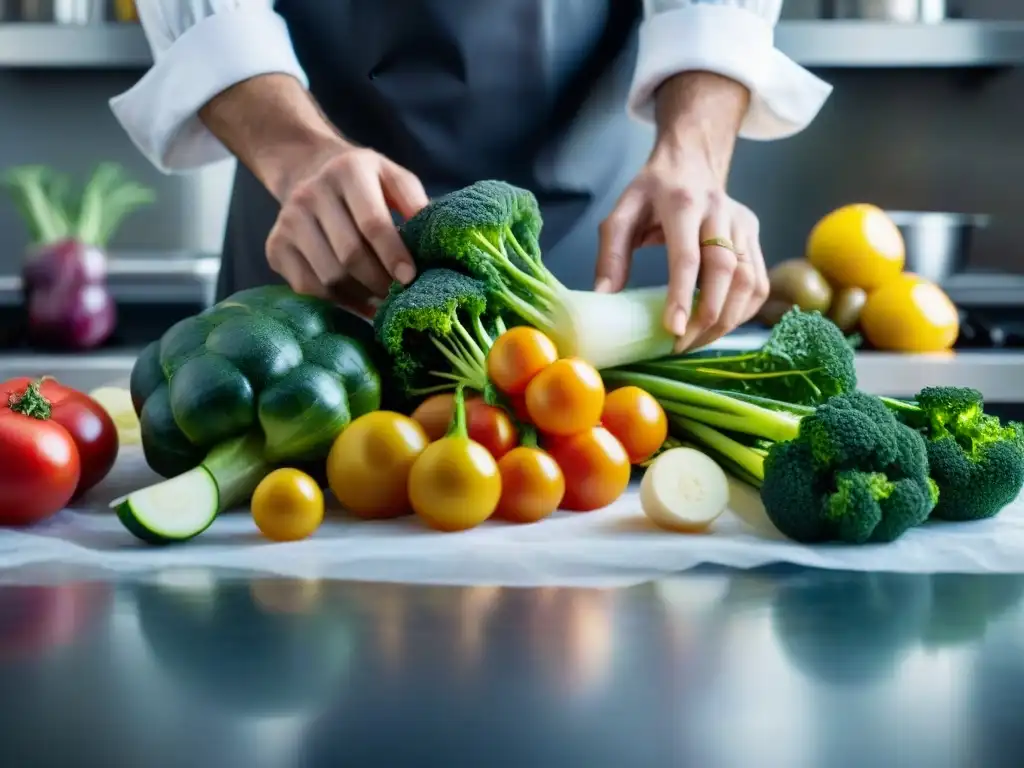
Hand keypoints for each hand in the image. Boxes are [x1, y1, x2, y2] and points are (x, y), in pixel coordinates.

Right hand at [265, 143, 427, 316]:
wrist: (307, 169)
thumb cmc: (363, 182)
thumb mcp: (392, 177)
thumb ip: (415, 203)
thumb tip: (435, 244)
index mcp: (349, 171)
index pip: (372, 222)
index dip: (393, 255)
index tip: (410, 278)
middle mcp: (312, 193)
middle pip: (349, 256)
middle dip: (380, 283)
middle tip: (400, 296)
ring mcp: (288, 221)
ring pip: (329, 277)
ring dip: (361, 297)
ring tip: (383, 301)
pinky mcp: (275, 246)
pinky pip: (307, 288)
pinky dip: (337, 303)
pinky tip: (359, 304)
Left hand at [595, 144, 768, 351]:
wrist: (692, 159)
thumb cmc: (653, 190)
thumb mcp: (622, 212)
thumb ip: (611, 252)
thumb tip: (604, 295)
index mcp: (682, 204)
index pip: (687, 256)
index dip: (682, 296)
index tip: (673, 330)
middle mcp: (720, 212)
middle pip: (726, 272)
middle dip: (708, 316)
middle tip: (683, 345)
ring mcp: (743, 223)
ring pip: (750, 281)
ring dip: (728, 319)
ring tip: (698, 341)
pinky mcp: (754, 235)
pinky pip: (759, 281)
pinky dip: (743, 310)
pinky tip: (720, 324)